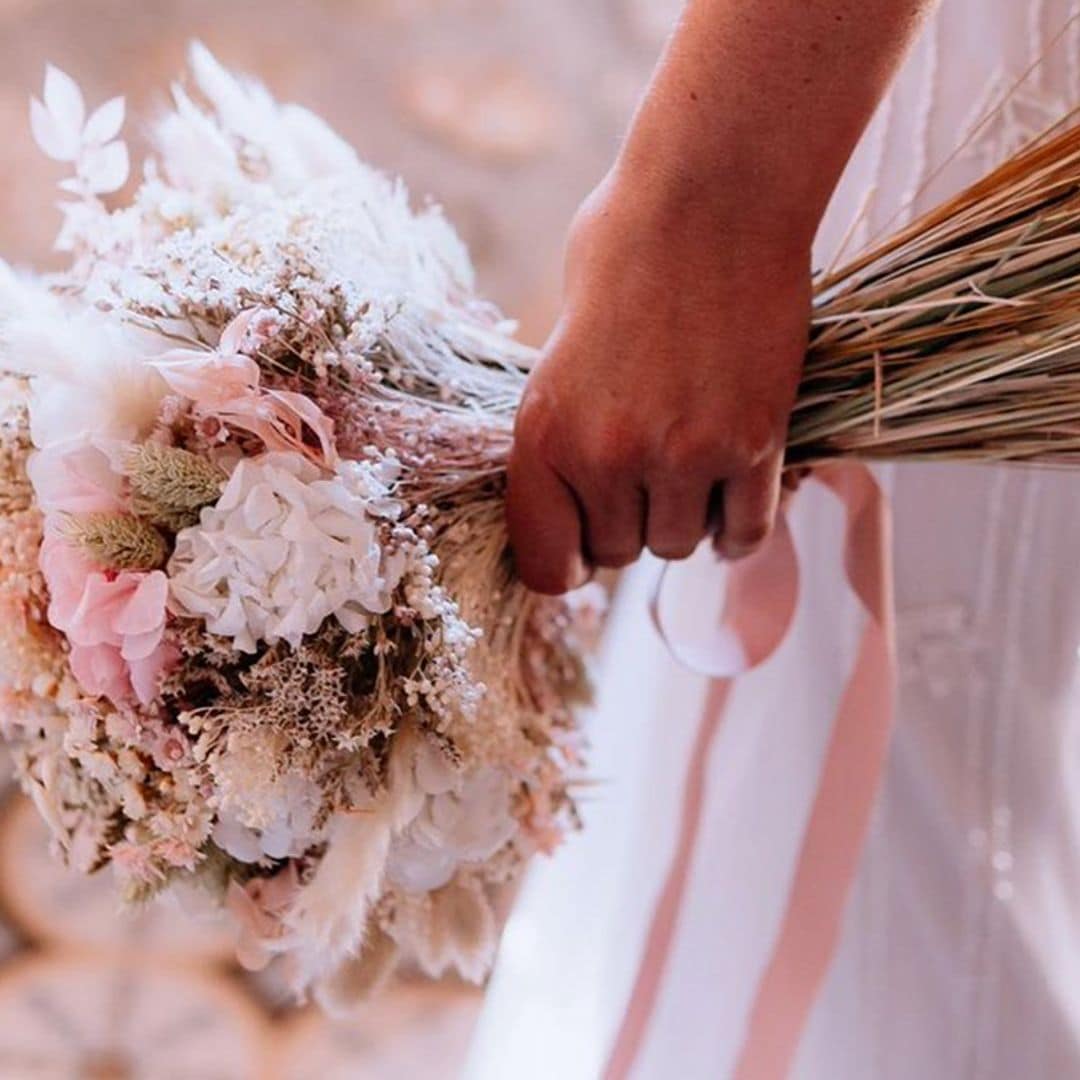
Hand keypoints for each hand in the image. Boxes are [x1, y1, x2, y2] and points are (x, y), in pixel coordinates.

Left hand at [507, 168, 811, 593]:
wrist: (710, 195)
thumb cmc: (624, 255)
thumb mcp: (559, 352)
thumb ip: (566, 434)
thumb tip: (582, 496)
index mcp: (543, 434)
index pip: (545, 566)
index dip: (567, 563)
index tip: (585, 545)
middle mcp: (607, 456)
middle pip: (621, 554)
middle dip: (630, 523)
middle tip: (646, 474)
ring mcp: (684, 454)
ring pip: (680, 544)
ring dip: (685, 517)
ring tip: (690, 462)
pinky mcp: (754, 443)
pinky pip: (746, 532)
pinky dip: (738, 525)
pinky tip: (732, 493)